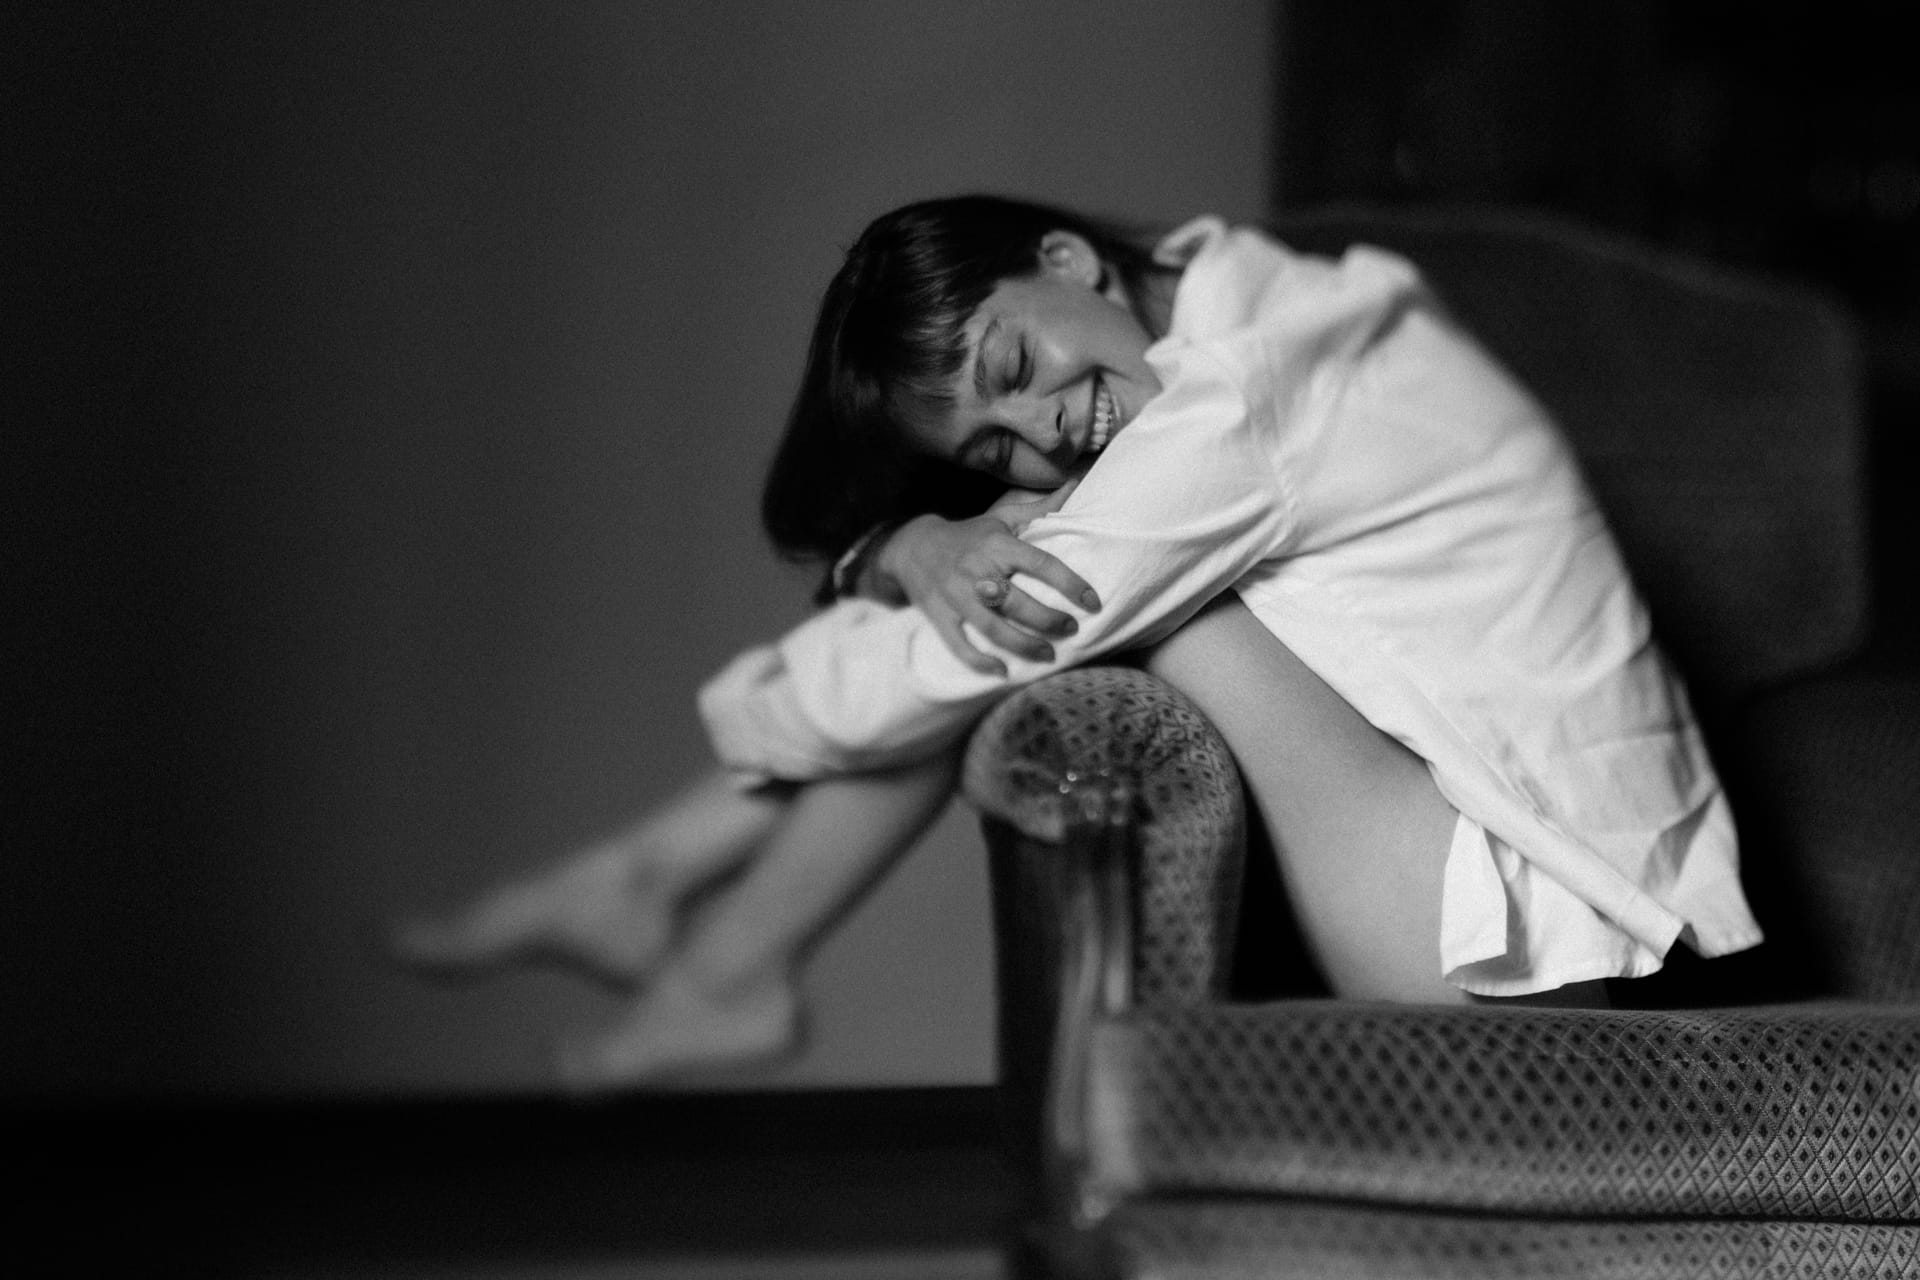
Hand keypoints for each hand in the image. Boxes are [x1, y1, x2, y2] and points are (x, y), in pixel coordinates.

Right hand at [871, 480, 1100, 674]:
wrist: (913, 546)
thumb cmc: (970, 534)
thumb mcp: (1002, 517)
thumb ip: (1040, 508)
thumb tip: (1076, 484)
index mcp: (997, 544)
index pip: (1040, 563)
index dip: (1070, 583)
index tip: (1093, 601)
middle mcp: (977, 570)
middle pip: (1017, 602)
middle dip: (1049, 620)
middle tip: (1071, 629)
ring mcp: (956, 596)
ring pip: (992, 628)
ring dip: (1023, 645)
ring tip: (1049, 655)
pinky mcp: (939, 615)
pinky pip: (959, 644)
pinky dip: (979, 661)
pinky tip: (1002, 671)